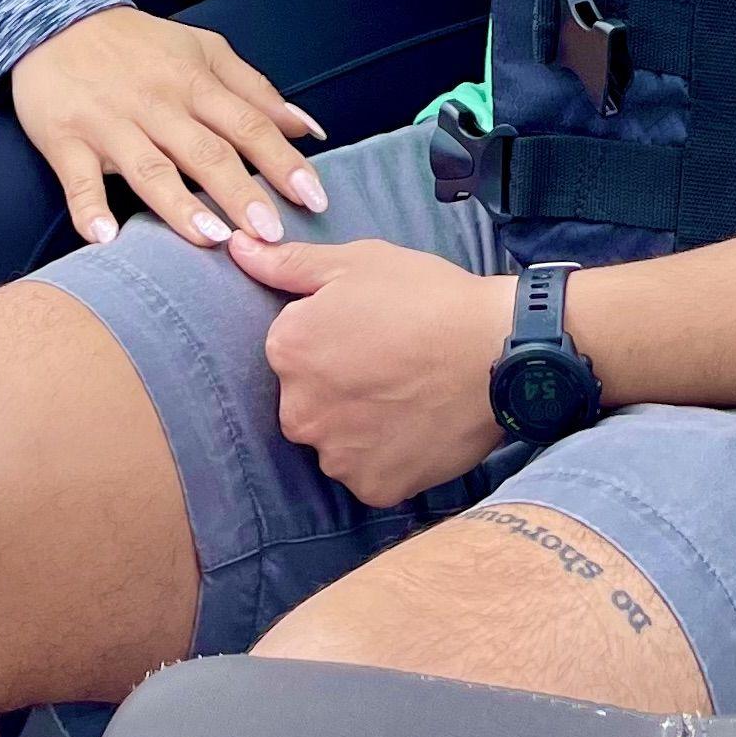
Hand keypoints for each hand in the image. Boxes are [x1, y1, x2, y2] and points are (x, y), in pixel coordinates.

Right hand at [7, 8, 329, 252]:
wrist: (57, 20)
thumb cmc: (142, 46)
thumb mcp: (204, 51)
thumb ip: (256, 91)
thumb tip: (309, 129)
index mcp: (195, 81)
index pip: (247, 123)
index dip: (282, 161)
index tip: (313, 199)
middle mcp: (158, 104)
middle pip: (205, 151)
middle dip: (241, 192)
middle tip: (271, 234)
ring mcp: (111, 124)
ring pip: (149, 167)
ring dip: (179, 205)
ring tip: (211, 239)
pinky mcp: (66, 140)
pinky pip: (78, 180)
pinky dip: (89, 210)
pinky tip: (105, 239)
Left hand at [237, 236, 507, 506]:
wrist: (498, 351)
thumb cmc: (427, 297)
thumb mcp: (357, 262)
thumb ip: (288, 263)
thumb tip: (236, 248)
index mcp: (287, 352)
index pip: (291, 349)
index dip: (330, 336)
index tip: (369, 328)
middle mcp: (299, 412)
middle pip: (308, 401)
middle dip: (338, 386)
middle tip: (390, 363)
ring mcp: (337, 456)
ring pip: (336, 441)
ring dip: (360, 425)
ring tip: (407, 394)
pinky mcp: (374, 488)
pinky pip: (369, 473)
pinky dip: (388, 456)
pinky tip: (416, 425)